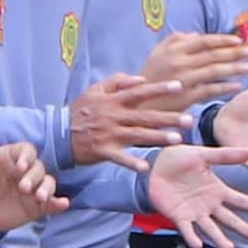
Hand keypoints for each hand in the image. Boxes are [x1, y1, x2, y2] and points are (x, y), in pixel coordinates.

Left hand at [0, 132, 64, 236]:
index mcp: (9, 158)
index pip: (26, 150)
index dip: (26, 157)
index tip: (19, 167)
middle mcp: (23, 171)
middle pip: (38, 167)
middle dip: (33, 176)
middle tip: (22, 187)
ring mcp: (31, 189)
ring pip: (48, 183)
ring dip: (47, 188)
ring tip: (39, 197)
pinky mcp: (35, 207)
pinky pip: (51, 203)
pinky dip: (59, 203)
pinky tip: (63, 204)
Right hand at [67, 71, 190, 165]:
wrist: (58, 133)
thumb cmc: (81, 111)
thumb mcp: (95, 90)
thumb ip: (118, 81)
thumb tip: (141, 79)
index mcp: (113, 100)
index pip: (140, 92)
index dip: (159, 89)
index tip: (179, 86)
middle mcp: (114, 116)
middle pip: (145, 116)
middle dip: (168, 118)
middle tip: (188, 120)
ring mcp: (109, 134)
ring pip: (137, 135)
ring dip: (157, 137)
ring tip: (177, 140)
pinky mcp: (103, 151)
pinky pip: (120, 158)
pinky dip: (131, 163)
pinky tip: (145, 168)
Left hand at [141, 144, 247, 247]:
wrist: (153, 165)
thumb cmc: (178, 158)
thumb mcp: (203, 155)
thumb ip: (225, 156)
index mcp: (217, 189)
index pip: (240, 200)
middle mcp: (208, 204)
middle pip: (230, 219)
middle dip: (245, 228)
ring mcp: (194, 212)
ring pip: (211, 228)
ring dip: (220, 239)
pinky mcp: (178, 216)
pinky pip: (187, 229)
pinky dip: (192, 237)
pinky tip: (198, 245)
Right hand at [143, 29, 247, 95]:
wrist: (136, 103)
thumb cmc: (148, 77)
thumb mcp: (157, 54)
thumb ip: (175, 40)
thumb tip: (195, 34)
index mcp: (174, 50)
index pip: (204, 41)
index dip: (223, 40)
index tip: (239, 41)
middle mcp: (179, 62)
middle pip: (213, 55)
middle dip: (235, 52)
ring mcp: (183, 80)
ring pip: (214, 71)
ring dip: (235, 69)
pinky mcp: (185, 97)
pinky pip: (209, 90)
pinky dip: (224, 87)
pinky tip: (237, 85)